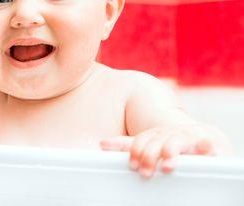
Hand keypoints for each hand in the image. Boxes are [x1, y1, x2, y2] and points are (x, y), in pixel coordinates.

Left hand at [100, 124, 229, 177]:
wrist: (202, 135)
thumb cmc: (169, 142)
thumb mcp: (148, 143)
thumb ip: (127, 144)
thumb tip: (101, 143)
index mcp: (154, 135)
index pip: (141, 140)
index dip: (136, 151)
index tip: (132, 165)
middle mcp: (168, 134)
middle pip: (156, 143)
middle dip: (150, 156)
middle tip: (145, 172)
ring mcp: (186, 137)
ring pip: (176, 143)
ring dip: (170, 152)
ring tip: (167, 166)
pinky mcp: (204, 143)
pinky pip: (205, 144)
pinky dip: (205, 146)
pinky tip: (204, 148)